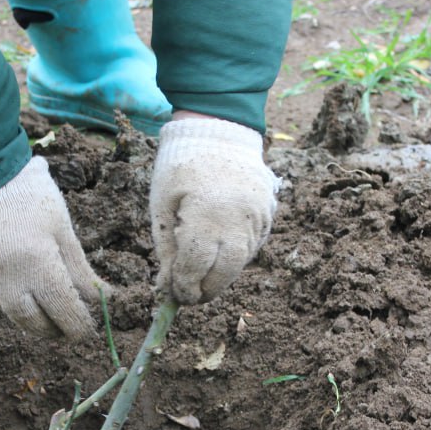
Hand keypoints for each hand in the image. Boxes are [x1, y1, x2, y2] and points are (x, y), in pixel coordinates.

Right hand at [0, 156, 102, 338]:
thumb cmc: (32, 196)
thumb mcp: (63, 229)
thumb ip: (80, 269)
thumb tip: (102, 299)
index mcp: (37, 260)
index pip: (61, 308)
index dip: (77, 325)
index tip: (86, 332)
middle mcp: (7, 274)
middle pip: (32, 321)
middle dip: (52, 330)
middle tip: (67, 330)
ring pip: (10, 312)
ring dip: (31, 318)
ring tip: (47, 314)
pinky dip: (11, 301)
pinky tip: (22, 292)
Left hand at [150, 117, 278, 303]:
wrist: (218, 132)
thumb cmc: (181, 167)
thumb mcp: (162, 205)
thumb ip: (166, 248)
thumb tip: (168, 287)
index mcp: (207, 212)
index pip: (196, 266)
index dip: (183, 286)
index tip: (173, 294)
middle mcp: (239, 217)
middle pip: (225, 272)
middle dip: (206, 290)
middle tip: (190, 297)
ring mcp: (258, 215)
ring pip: (241, 262)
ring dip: (220, 276)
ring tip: (201, 277)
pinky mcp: (268, 214)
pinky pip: (252, 246)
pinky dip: (234, 258)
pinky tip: (218, 255)